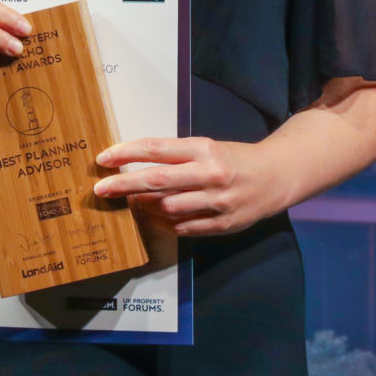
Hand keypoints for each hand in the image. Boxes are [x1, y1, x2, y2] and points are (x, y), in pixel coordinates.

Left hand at [91, 136, 291, 237]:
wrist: (275, 177)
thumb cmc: (234, 160)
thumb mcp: (207, 148)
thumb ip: (176, 157)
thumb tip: (134, 166)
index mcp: (204, 149)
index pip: (157, 149)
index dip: (126, 153)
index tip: (104, 157)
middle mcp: (210, 174)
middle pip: (157, 180)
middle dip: (124, 184)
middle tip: (100, 188)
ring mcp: (217, 201)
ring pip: (168, 207)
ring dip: (143, 206)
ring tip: (130, 202)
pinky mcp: (222, 224)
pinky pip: (183, 227)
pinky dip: (164, 224)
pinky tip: (153, 218)